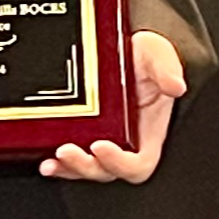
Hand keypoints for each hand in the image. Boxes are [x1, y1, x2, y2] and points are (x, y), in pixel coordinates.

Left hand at [39, 31, 186, 182]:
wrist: (126, 46)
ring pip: (86, 168)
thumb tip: (175, 85)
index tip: (101, 146)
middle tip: (66, 151)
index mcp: (148, 133)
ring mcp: (103, 139)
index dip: (120, 163)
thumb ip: (166, 69)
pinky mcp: (83, 133)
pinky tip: (43, 156)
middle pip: (106, 171)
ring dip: (68, 169)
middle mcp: (125, 142)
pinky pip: (71, 157)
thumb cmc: (147, 56)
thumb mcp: (158, 54)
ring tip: (51, 161)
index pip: (138, 164)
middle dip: (85, 166)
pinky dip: (58, 161)